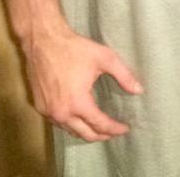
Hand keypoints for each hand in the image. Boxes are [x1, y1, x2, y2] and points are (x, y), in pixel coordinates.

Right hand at [24, 26, 142, 140]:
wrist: (44, 42)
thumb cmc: (75, 49)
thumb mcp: (105, 58)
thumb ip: (124, 75)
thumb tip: (139, 90)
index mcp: (78, 103)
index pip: (100, 124)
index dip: (114, 129)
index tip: (125, 129)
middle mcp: (62, 113)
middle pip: (85, 134)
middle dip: (102, 136)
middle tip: (114, 132)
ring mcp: (48, 112)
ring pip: (70, 131)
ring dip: (86, 132)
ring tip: (99, 128)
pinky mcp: (40, 108)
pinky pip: (59, 123)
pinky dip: (72, 125)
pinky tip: (80, 118)